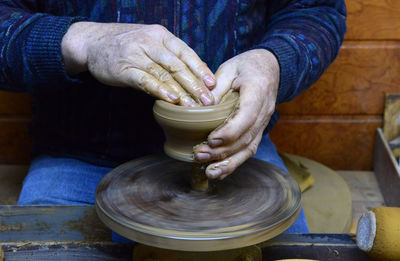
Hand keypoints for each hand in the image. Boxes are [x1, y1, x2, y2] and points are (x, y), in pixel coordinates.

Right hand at [61, 22, 215, 105]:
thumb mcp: (150, 42)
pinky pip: (145, 80)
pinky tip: (170, 99)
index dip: (201, 69)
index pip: (186, 52)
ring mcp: (136, 54)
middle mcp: (150, 42)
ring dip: (180, 91)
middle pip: (178, 65)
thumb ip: (169, 56)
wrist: (92, 41)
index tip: (212, 84)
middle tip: (208, 100)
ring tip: (193, 106)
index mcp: (161, 35)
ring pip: (164, 74)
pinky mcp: (123, 69)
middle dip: (195, 84)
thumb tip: (193, 76)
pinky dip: (159, 90)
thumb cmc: (127, 44)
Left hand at [193, 49, 279, 178]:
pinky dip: (234, 163)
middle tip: (199, 155)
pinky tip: (219, 171)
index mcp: (258, 91)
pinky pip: (248, 149)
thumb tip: (199, 107)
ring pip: (248, 148)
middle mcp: (264, 111)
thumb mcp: (229, 68)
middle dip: (222, 151)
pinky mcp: (258, 130)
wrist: (270, 67)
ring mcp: (263, 123)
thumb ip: (216, 87)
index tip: (211, 139)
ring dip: (228, 162)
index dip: (230, 131)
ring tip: (209, 172)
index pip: (246, 116)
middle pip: (246, 137)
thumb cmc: (247, 66)